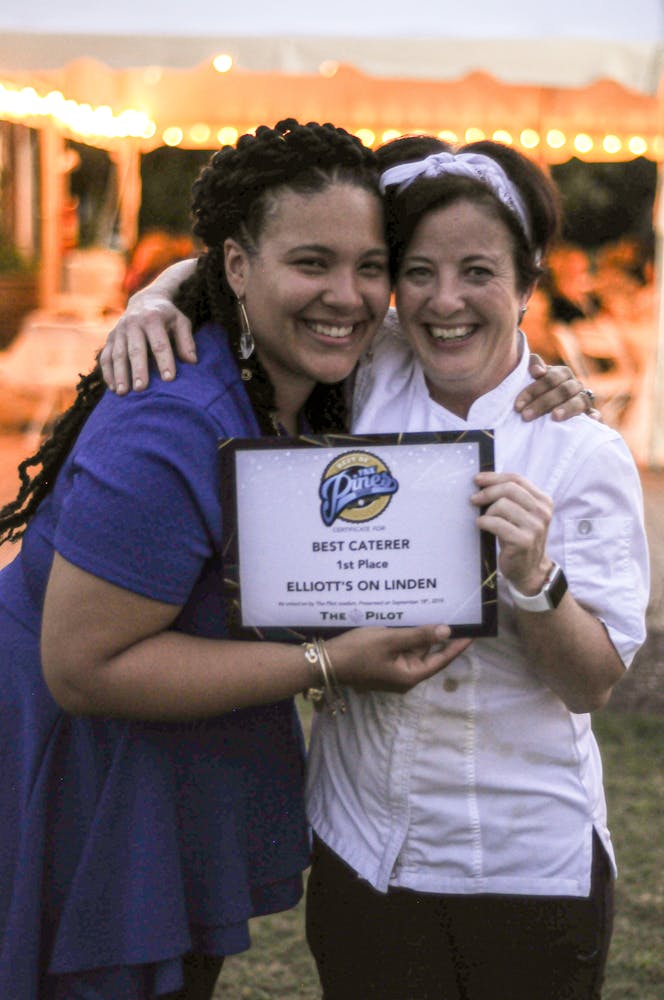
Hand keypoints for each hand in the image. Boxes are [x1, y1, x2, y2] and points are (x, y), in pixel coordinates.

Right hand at [99, 296, 194, 394]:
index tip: (169, 379)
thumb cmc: (167, 317)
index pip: (159, 343)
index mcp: (153, 318)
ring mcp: (119, 331)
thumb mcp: (180, 322)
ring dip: (119, 374)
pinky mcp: (110, 338)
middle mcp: (133, 323)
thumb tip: (192, 361)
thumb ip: (186, 341)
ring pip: (117, 354)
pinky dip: (108, 373)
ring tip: (124, 393)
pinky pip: (106, 356)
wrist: (144, 301)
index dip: (164, 361)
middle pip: (135, 349)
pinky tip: (113, 388)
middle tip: (141, 389)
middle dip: (138, 369)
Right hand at [327, 625, 470, 692]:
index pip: (440, 661)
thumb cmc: (358, 651)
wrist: (325, 662)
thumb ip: (419, 636)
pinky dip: (404, 637)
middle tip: (449, 615)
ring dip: (417, 635)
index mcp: (409, 676)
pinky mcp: (381, 665)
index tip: (471, 634)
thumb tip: (446, 632)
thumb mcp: (390, 639)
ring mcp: (391, 672)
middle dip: (434, 636)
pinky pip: (399, 650)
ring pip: (411, 650)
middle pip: (426, 655)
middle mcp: (403, 678)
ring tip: (428, 612)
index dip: (456, 647)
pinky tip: (406, 620)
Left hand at [472, 471, 552, 593]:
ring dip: (487, 511)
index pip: (517, 480)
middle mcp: (542, 512)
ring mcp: (535, 527)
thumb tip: (483, 482)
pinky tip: (481, 526)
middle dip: (487, 492)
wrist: (529, 569)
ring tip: (485, 520)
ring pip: (502, 505)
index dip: (494, 477)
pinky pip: (497, 524)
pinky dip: (484, 522)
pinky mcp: (524, 541)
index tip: (477, 479)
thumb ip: (512, 498)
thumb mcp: (522, 515)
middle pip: (509, 489)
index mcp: (543, 501)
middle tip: (474, 499)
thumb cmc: (519, 538)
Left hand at [515, 355, 600, 421]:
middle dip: (543, 403)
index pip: (550, 378)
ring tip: (554, 416)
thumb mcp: (532, 381)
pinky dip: (595, 416)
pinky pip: (597, 415)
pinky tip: (591, 419)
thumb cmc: (538, 395)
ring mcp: (584, 400)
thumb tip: (537, 370)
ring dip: (568, 408)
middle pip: (564, 390)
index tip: (517, 406)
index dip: (533, 390)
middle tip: (525, 416)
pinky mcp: (592, 417)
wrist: (551, 412)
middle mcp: (575, 385)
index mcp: (562, 374)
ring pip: (580, 401)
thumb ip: (532, 366)